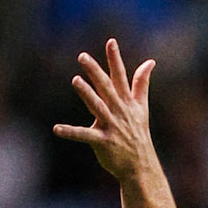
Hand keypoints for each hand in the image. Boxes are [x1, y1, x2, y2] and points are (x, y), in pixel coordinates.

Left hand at [55, 40, 157, 178]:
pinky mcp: (103, 142)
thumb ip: (142, 83)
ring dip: (87, 94)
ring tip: (75, 80)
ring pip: (98, 107)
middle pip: (107, 88)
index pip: (121, 77)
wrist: (141, 165)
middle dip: (96, 72)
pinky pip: (85, 136)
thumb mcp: (141, 107)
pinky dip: (71, 132)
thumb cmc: (138, 134)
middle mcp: (120, 111)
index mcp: (127, 102)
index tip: (111, 42)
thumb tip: (150, 61)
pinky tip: (57, 129)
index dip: (115, 60)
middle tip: (82, 57)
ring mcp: (112, 126)